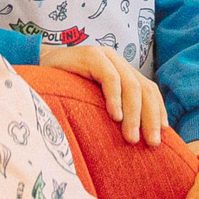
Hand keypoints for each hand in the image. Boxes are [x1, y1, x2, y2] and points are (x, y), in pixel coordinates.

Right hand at [38, 41, 164, 145]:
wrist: (35, 67)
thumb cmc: (64, 90)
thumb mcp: (93, 101)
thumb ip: (112, 110)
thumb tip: (133, 138)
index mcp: (122, 70)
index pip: (148, 89)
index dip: (158, 110)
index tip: (162, 134)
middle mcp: (117, 61)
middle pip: (144, 88)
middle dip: (151, 117)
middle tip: (152, 143)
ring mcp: (105, 56)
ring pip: (130, 85)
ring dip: (134, 114)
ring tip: (131, 138)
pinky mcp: (90, 56)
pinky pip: (109, 77)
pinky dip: (114, 98)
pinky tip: (114, 117)